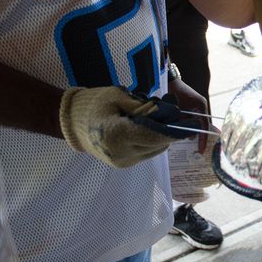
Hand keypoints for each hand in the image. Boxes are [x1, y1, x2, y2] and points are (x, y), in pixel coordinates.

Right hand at [59, 86, 198, 167]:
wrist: (71, 123)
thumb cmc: (94, 104)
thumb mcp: (119, 96)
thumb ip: (145, 106)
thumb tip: (168, 113)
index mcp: (119, 135)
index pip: (155, 135)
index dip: (175, 130)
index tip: (190, 124)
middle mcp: (122, 153)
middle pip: (158, 144)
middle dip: (169, 130)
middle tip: (173, 115)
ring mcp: (123, 162)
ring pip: (155, 150)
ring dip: (161, 137)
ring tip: (158, 120)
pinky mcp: (123, 164)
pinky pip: (146, 153)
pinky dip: (151, 142)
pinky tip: (148, 129)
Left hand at [168, 78, 209, 151]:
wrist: (172, 82)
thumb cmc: (176, 92)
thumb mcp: (179, 109)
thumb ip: (183, 121)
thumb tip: (189, 135)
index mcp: (201, 106)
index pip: (204, 125)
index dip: (203, 138)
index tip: (201, 149)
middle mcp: (202, 107)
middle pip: (203, 125)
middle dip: (201, 137)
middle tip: (199, 149)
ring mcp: (198, 108)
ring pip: (197, 123)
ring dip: (194, 131)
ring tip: (192, 144)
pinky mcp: (192, 108)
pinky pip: (193, 120)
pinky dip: (190, 126)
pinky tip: (186, 133)